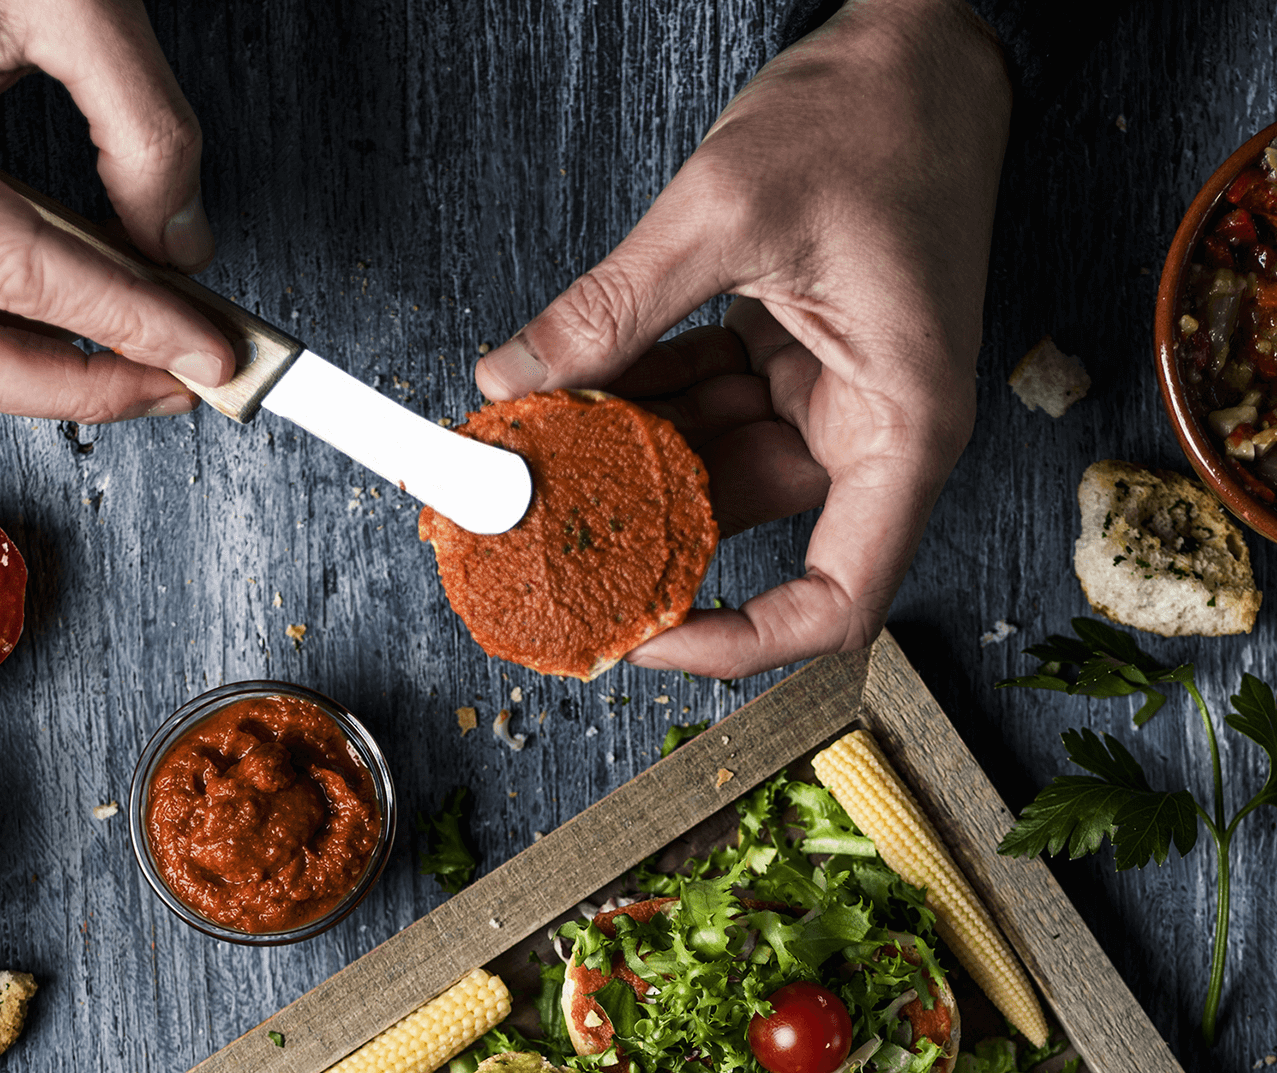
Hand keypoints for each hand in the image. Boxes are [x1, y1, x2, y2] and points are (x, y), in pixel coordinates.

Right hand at [0, 0, 233, 421]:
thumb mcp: (67, 0)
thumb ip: (144, 128)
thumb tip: (183, 247)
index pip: (18, 274)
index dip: (129, 325)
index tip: (208, 351)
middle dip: (87, 387)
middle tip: (182, 380)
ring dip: (56, 377)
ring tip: (150, 360)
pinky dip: (21, 339)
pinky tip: (88, 325)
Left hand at [476, 0, 1010, 676]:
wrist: (926, 45)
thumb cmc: (879, 115)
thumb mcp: (726, 208)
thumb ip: (613, 310)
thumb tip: (513, 382)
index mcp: (898, 428)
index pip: (834, 602)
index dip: (738, 644)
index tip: (645, 637)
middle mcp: (868, 431)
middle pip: (743, 532)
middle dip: (637, 532)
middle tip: (536, 525)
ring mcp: (825, 399)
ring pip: (705, 469)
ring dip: (621, 459)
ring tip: (530, 448)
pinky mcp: (790, 364)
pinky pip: (702, 410)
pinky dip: (639, 403)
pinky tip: (569, 392)